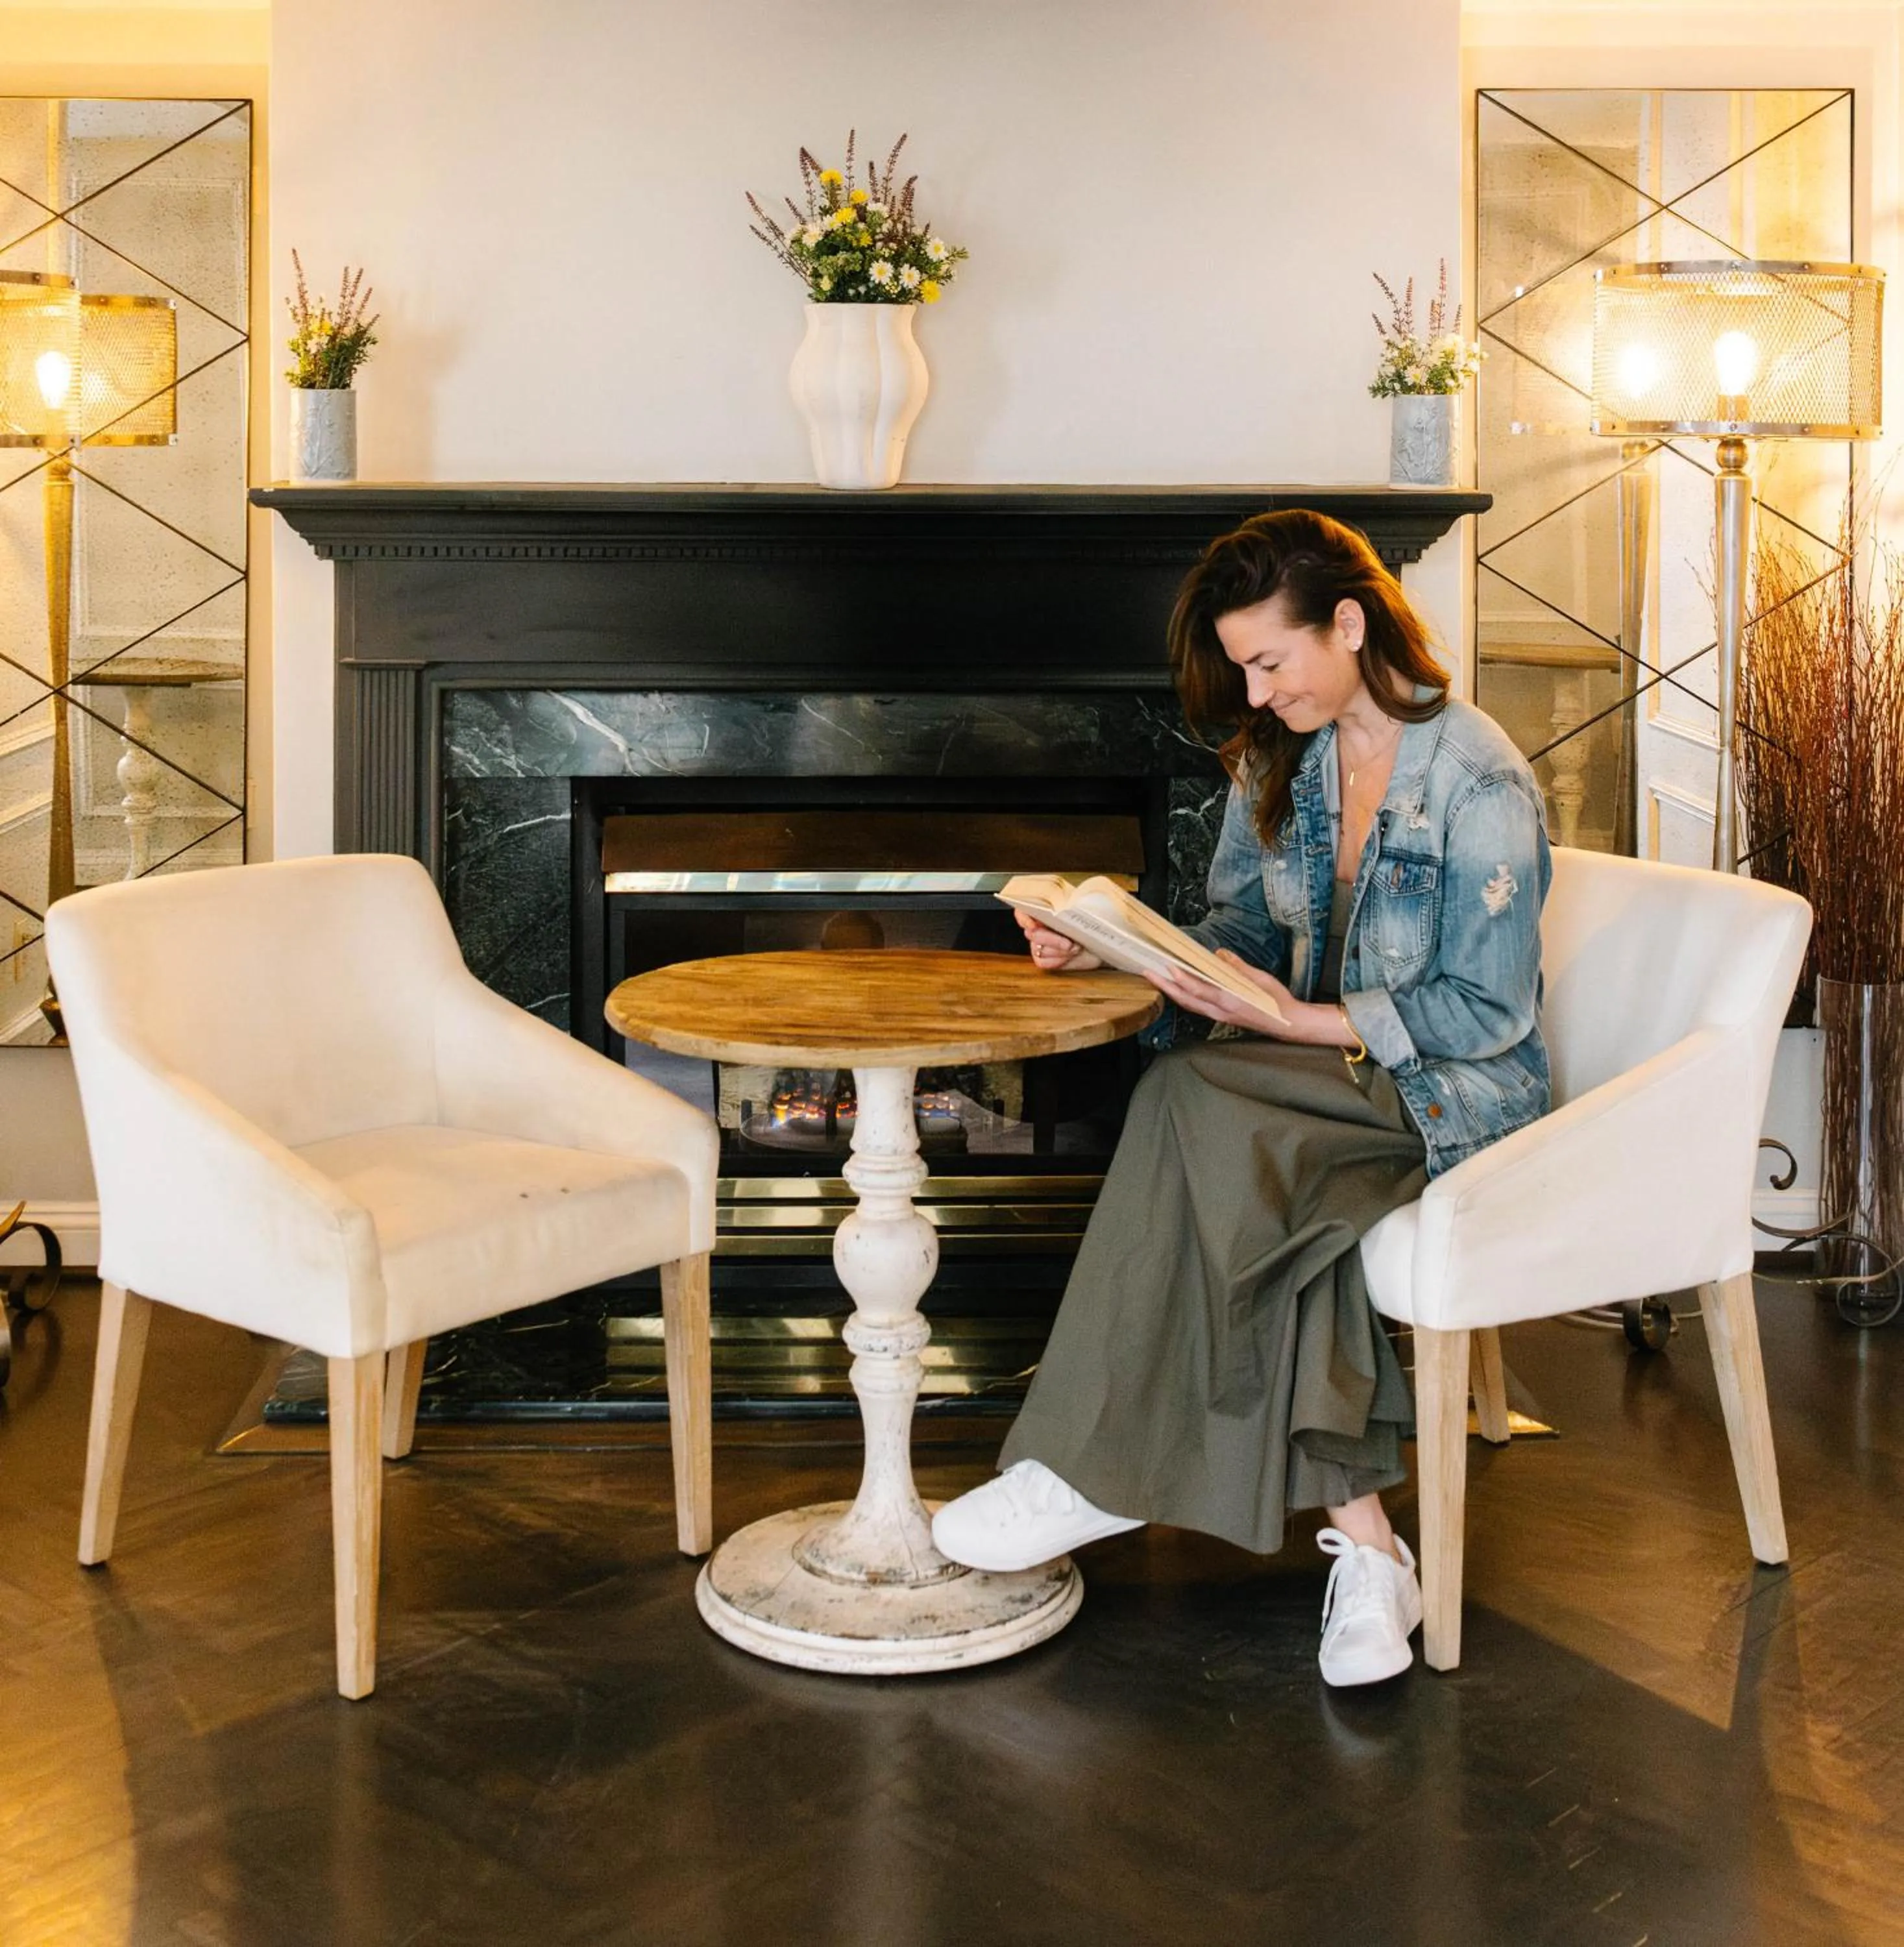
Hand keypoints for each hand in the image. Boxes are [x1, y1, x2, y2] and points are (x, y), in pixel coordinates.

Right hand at [1016, 910, 1102, 973]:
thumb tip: (1067, 909)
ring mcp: (1039, 944)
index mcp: (1044, 909)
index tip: (1034, 925)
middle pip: (1032, 933)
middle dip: (1052, 939)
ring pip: (1039, 949)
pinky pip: (1043, 962)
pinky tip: (1071, 956)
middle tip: (1070, 943)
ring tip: (1077, 947)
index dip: (1024, 918)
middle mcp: (1038, 927)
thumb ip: (1072, 906)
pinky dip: (1059, 960)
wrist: (1102, 941)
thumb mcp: (1085, 909)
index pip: (1023, 911)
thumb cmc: (1092, 922)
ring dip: (1060, 950)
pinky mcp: (1044, 959)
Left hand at [1148, 948, 1296, 1037]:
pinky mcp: (1221, 1017)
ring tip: (1157, 978)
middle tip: (1148, 972)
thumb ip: (1238, 967)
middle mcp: (1221, 1012)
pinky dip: (1184, 996)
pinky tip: (1178, 987)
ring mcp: (1219, 1016)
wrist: (1287, 1025)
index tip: (1168, 967)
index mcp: (1231, 1002)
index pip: (1200, 991)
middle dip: (1165, 986)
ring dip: (1172, 992)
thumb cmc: (1277, 1002)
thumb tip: (1220, 953)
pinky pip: (1197, 1007)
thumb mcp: (1261, 979)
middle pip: (1186, 1000)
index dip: (1182, 980)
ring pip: (1189, 1005)